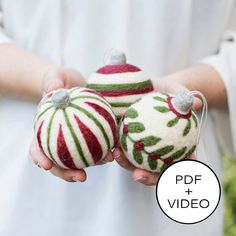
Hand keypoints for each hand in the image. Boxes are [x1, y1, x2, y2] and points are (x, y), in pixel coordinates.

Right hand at [30, 67, 113, 181]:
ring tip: (107, 160)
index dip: (40, 158)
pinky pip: (96, 146)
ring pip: (79, 158)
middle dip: (67, 173)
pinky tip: (115, 149)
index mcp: (44, 129)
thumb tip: (54, 89)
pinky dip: (104, 149)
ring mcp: (73, 139)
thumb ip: (52, 81)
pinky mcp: (89, 136)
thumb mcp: (55, 77)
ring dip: (93, 164)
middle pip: (58, 161)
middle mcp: (57, 138)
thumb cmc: (60, 81)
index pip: (37, 146)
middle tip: (81, 177)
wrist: (72, 84)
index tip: (46, 165)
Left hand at [113, 76, 200, 185]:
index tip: (170, 174)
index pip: (181, 165)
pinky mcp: (129, 140)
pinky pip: (123, 148)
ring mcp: (144, 148)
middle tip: (137, 175)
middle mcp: (161, 151)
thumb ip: (185, 97)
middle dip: (147, 177)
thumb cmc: (169, 91)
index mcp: (178, 145)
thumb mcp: (177, 90)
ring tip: (117, 154)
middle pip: (156, 170)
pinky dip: (117, 151)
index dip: (177, 173)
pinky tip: (111, 147)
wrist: (153, 87)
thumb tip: (195, 103)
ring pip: (136, 163)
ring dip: (126, 164)